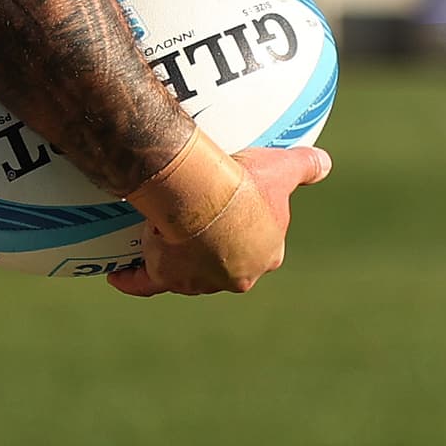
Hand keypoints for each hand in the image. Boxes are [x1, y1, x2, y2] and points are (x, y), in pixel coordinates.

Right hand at [108, 143, 330, 297]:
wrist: (206, 201)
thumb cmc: (245, 186)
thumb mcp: (281, 169)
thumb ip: (306, 166)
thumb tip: (326, 162)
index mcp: (264, 255)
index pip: (261, 248)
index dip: (252, 235)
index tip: (240, 222)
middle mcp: (235, 275)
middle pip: (224, 265)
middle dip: (214, 254)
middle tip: (200, 234)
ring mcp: (200, 280)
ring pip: (187, 274)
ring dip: (177, 263)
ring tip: (162, 248)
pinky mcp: (168, 278)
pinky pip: (147, 283)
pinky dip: (134, 280)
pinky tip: (119, 276)